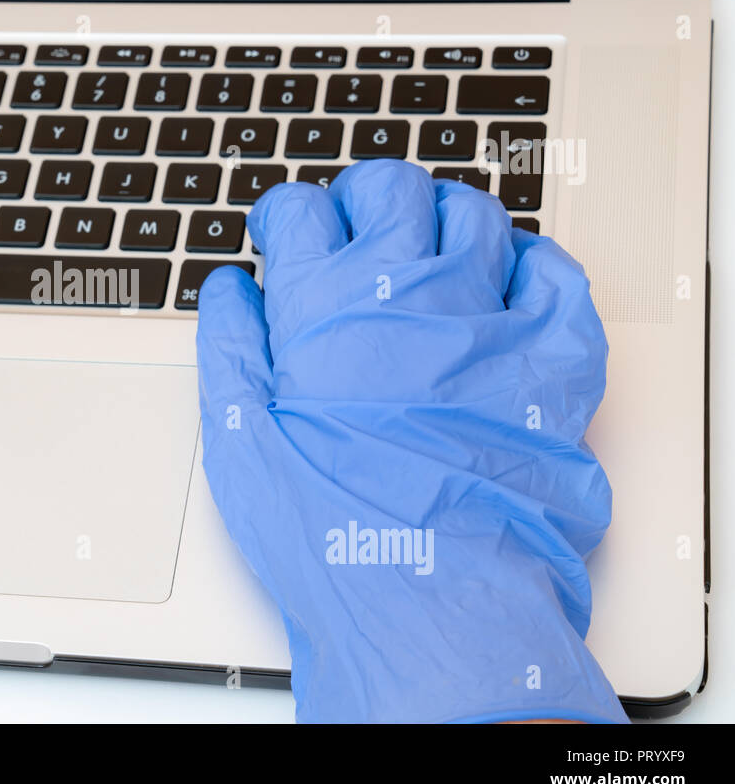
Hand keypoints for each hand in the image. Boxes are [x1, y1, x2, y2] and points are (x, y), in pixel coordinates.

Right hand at [196, 160, 625, 722]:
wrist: (425, 596)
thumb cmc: (327, 528)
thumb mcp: (240, 437)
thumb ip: (230, 348)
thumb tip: (227, 290)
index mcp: (324, 301)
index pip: (299, 212)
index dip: (282, 215)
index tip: (280, 231)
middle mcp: (409, 288)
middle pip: (389, 188)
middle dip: (361, 192)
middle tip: (350, 219)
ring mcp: (487, 317)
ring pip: (474, 217)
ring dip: (442, 214)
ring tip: (427, 238)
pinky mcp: (549, 361)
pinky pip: (557, 280)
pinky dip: (534, 264)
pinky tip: (511, 275)